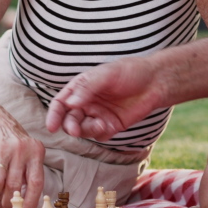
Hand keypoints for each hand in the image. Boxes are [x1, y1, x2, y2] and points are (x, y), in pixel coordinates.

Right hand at [0, 106, 44, 207]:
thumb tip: (26, 205)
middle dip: (9, 201)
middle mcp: (21, 149)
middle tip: (6, 203)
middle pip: (14, 186)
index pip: (36, 183)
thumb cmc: (15, 143)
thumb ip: (30, 174)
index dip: (31, 202)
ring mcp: (3, 149)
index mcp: (36, 152)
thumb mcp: (30, 153)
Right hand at [46, 55, 163, 139]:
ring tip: (100, 124)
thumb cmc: (130, 72)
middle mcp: (87, 102)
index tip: (52, 126)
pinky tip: (108, 126)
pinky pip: (98, 135)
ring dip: (85, 130)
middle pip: (69, 119)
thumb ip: (88, 88)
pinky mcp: (110, 125)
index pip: (61, 103)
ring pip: (82, 129)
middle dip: (70, 126)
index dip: (54, 115)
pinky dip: (98, 134)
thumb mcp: (107, 74)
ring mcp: (98, 115)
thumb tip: (69, 103)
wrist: (155, 82)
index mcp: (81, 88)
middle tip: (75, 130)